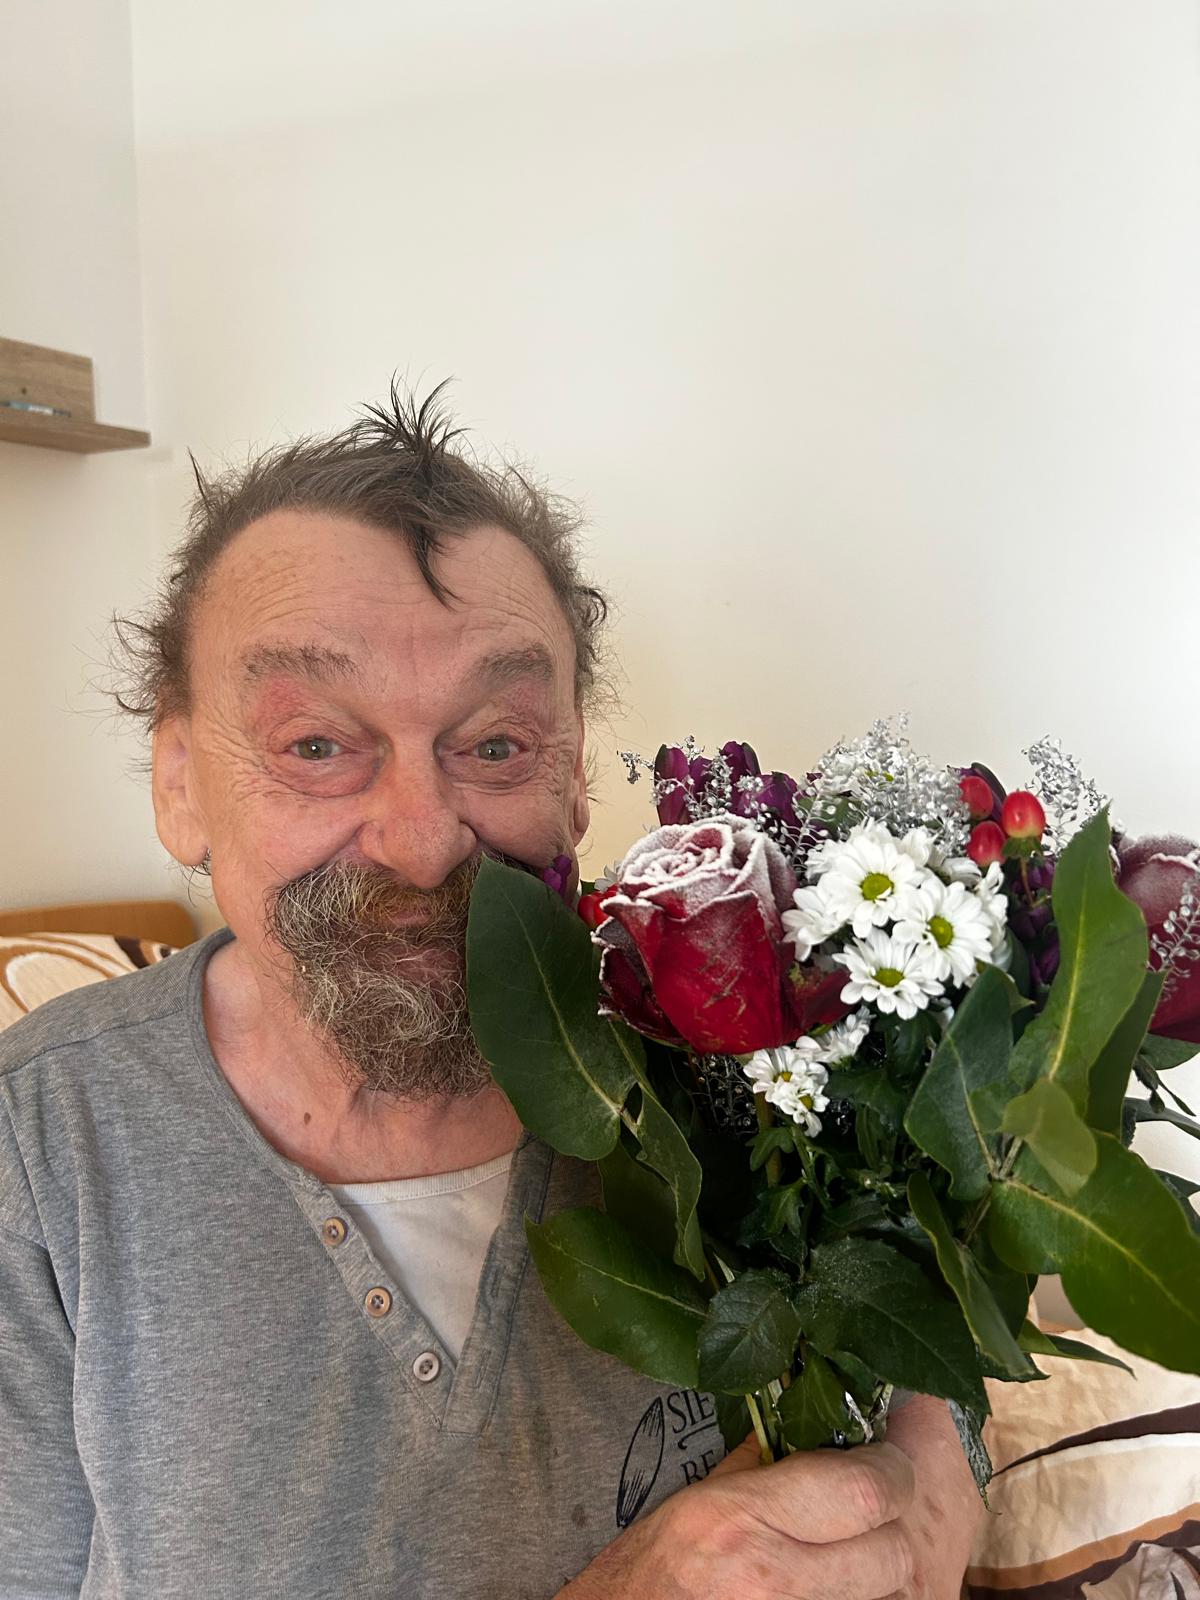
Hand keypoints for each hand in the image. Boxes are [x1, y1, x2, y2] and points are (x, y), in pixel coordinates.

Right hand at [562, 1395, 980, 1599]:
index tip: (885, 1455)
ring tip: (847, 1557)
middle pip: (891, 1552)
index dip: (892, 1468)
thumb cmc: (647, 1575)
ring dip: (878, 1577)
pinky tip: (831, 1587)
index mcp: (739, 1519)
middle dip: (890, 1528)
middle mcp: (770, 1581)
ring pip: (887, 1596)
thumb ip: (767, 1463)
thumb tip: (836, 1423)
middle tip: (873, 1510)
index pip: (865, 1489)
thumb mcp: (698, 1501)